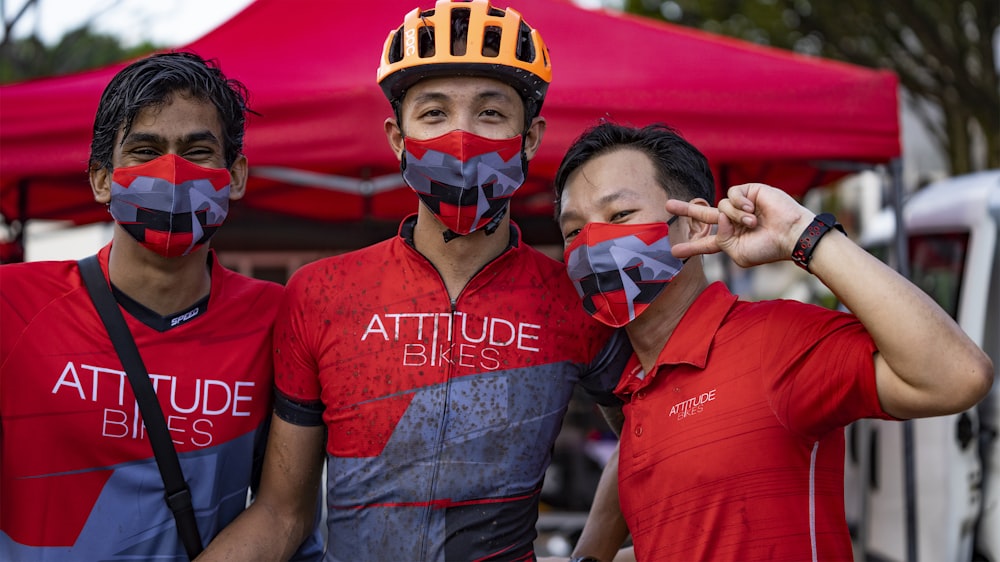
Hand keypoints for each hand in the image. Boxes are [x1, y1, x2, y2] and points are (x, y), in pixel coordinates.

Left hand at [667, 182, 813, 267]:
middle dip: (686, 210)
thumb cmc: (768, 248)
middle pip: (703, 215)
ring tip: (753, 223)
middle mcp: (733, 222)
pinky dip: (739, 203)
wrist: (790, 234)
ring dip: (735, 216)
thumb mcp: (738, 254)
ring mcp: (741, 206)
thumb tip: (718, 217)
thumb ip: (721, 240)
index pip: (707, 242)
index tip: (674, 252)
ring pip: (721, 206)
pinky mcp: (749, 192)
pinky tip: (753, 210)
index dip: (691, 246)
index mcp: (731, 239)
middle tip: (667, 205)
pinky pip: (731, 194)